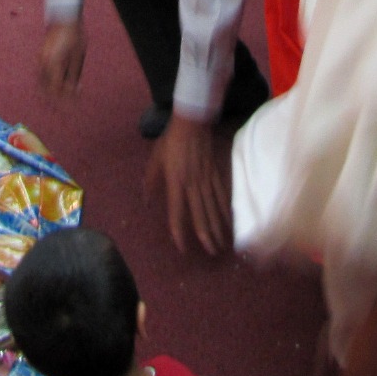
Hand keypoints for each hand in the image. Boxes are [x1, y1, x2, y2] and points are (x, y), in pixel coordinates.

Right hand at [37, 19, 85, 96]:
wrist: (64, 16)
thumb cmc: (74, 35)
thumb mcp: (78, 56)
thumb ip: (74, 75)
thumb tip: (74, 90)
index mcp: (53, 64)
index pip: (55, 89)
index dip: (64, 99)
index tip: (73, 103)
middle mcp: (43, 63)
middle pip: (46, 88)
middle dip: (56, 97)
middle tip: (68, 101)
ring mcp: (40, 59)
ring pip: (42, 82)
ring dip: (51, 90)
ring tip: (64, 93)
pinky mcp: (40, 56)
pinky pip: (41, 74)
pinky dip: (47, 82)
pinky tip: (58, 82)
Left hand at [143, 115, 231, 254]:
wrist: (192, 122)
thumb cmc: (170, 141)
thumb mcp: (154, 160)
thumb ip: (150, 182)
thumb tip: (145, 202)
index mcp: (175, 183)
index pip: (176, 213)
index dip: (178, 232)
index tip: (182, 247)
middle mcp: (192, 185)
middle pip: (200, 215)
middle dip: (206, 236)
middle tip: (212, 253)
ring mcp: (206, 180)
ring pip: (213, 208)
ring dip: (218, 227)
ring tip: (222, 244)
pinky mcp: (216, 174)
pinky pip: (222, 196)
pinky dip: (226, 210)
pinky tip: (230, 222)